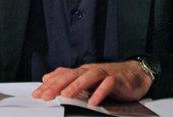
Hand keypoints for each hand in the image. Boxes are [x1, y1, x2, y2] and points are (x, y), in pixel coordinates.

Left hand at [32, 61, 151, 106]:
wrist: (135, 74)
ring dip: (76, 86)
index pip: (63, 76)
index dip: (49, 85)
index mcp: (82, 71)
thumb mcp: (86, 79)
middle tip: (45, 96)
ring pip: (88, 77)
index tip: (37, 94)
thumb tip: (47, 77)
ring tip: (65, 95)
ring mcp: (104, 73)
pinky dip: (100, 92)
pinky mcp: (117, 80)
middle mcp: (91, 70)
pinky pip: (108, 85)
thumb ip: (68, 78)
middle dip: (57, 85)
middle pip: (72, 75)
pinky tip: (93, 102)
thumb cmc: (110, 78)